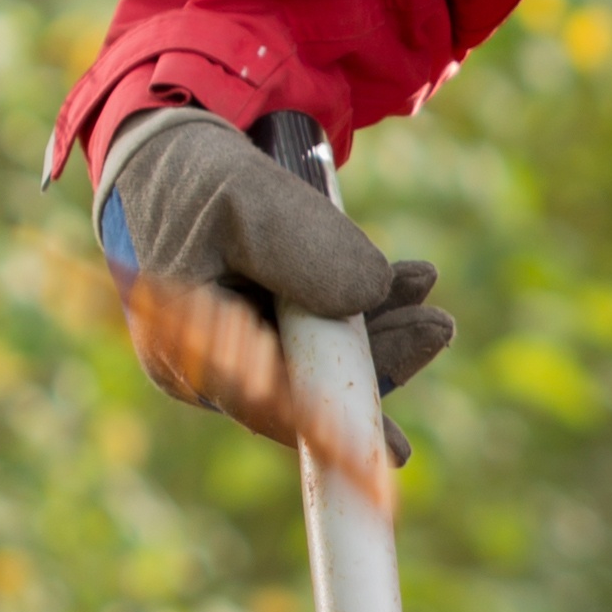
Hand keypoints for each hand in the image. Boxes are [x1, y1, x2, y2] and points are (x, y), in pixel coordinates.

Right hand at [98, 108, 450, 444]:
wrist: (171, 160)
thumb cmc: (194, 181)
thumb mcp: (248, 200)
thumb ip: (303, 247)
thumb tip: (368, 297)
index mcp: (185, 354)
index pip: (266, 406)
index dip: (330, 428)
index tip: (387, 450)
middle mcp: (212, 370)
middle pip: (307, 391)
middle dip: (378, 362)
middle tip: (440, 327)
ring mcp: (241, 353)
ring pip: (323, 363)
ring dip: (381, 331)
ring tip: (425, 286)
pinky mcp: (267, 332)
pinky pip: (324, 338)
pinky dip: (365, 312)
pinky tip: (408, 284)